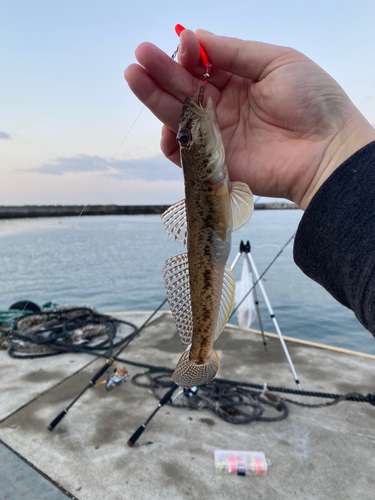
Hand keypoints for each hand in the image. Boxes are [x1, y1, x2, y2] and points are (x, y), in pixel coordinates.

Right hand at [125, 30, 374, 208]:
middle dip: (162, 71)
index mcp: (240, 80)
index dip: (190, 54)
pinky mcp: (216, 161)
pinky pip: (184, 152)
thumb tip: (197, 36)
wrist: (326, 150)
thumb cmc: (312, 101)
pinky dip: (171, 141)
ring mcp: (219, 134)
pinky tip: (165, 126)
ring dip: (155, 97)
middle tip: (140, 56)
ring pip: (179, 115)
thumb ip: (235, 51)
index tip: (184, 43)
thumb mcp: (276, 61)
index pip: (203, 65)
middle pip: (185, 88)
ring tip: (135, 76)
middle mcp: (225, 106)